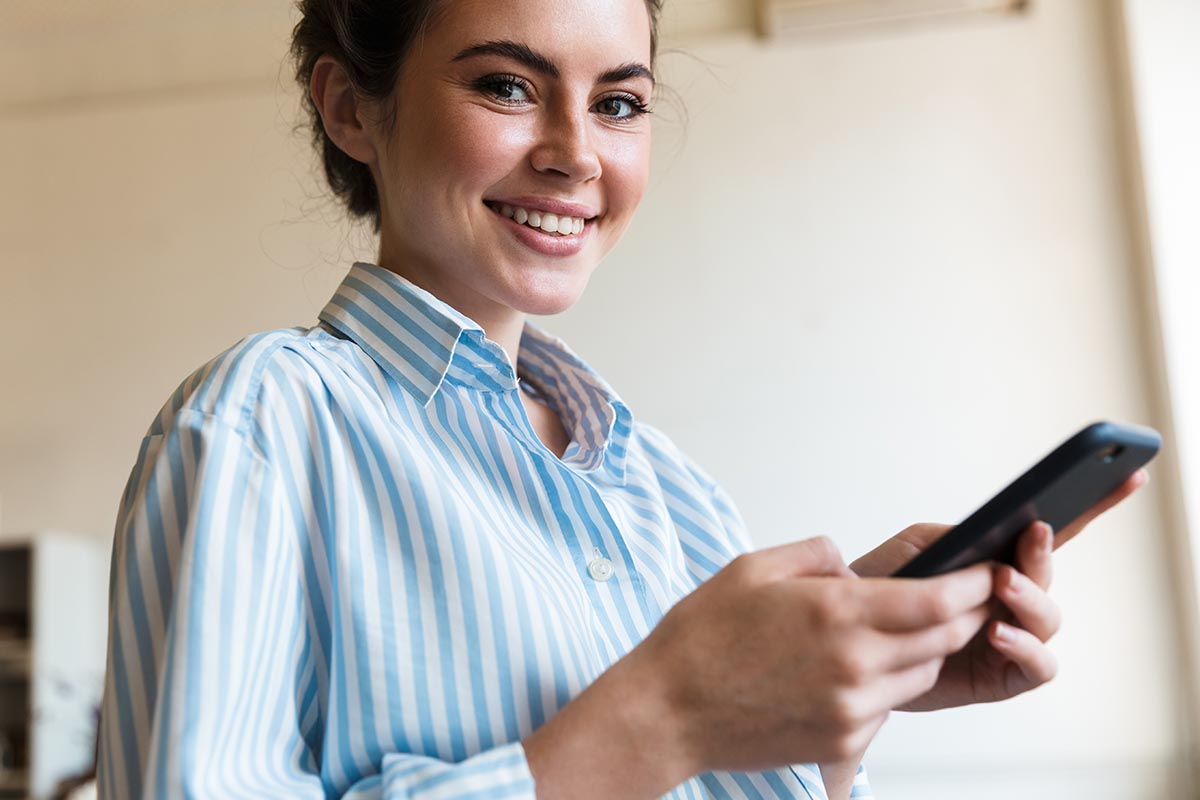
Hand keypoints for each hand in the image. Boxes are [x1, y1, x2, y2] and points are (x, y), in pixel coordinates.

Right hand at [629, 536, 993, 775]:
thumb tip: (849, 564)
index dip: (973, 585)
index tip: (986, 572)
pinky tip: (852, 670)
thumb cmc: (702, 636)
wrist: (669, 710)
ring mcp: (851, 707)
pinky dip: (887, 685)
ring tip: (894, 631)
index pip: (936, 600)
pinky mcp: (842, 740)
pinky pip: (889, 707)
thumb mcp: (753, 567)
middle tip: (963, 597)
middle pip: (943, 639)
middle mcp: (854, 663)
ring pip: (922, 675)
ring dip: (924, 650)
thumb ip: (815, 554)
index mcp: (835, 612)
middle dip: (963, 615)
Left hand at [850, 469, 1147, 710]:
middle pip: (1049, 572)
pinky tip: (996, 632)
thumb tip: (1001, 545)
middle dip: (1042, 552)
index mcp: (997, 557)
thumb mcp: (919, 546)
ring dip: (1030, 596)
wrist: (849, 638)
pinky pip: (1037, 665)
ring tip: (1001, 584)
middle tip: (1031, 533)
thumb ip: (963, 538)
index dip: (1094, 505)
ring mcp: (1012, 634)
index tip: (1128, 474)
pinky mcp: (1002, 675)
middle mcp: (1012, 595)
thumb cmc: (882, 586)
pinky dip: (1025, 646)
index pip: (1053, 533)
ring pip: (1048, 616)